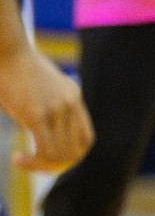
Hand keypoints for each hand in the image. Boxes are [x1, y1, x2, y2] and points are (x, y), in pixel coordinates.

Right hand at [0, 41, 93, 171]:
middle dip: (56, 165)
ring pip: (61, 155)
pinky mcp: (38, 115)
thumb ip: (47, 104)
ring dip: (41, 166)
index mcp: (74, 97)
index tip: (51, 158)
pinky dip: (33, 162)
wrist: (6, 50)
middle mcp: (71, 105)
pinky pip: (45, 150)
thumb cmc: (14, 66)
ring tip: (22, 162)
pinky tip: (17, 158)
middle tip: (33, 164)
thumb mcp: (40, 85)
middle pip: (76, 150)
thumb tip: (38, 126)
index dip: (72, 155)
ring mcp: (57, 110)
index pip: (85, 138)